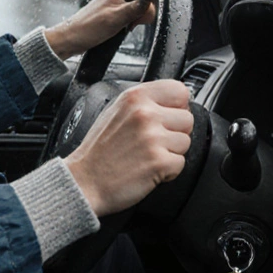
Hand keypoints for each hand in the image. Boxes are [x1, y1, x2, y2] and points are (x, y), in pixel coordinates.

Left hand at [43, 0, 154, 59]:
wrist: (72, 39)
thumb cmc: (88, 26)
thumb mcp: (116, 17)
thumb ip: (136, 8)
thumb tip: (151, 3)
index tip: (151, 3)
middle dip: (145, 8)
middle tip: (135, 19)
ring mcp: (119, 4)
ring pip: (140, 6)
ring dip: (139, 17)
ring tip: (128, 25)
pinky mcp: (118, 14)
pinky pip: (134, 15)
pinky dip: (134, 22)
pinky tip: (127, 28)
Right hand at [63, 80, 192, 216]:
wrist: (85, 181)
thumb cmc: (98, 151)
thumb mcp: (115, 111)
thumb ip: (143, 102)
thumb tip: (174, 102)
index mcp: (135, 97)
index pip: (179, 90)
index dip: (177, 106)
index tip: (168, 116)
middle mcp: (145, 114)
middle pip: (187, 118)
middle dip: (174, 132)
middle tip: (152, 142)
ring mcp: (153, 138)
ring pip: (186, 142)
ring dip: (171, 152)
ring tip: (147, 155)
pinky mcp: (160, 162)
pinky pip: (181, 164)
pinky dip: (168, 171)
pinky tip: (148, 168)